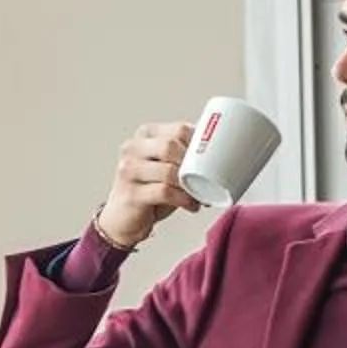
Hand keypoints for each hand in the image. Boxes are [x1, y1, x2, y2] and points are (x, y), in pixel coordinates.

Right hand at [95, 120, 203, 249]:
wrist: (122, 218)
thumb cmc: (149, 189)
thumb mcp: (164, 166)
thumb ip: (183, 156)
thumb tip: (224, 154)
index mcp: (145, 135)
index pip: (178, 129)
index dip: (199, 143)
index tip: (211, 158)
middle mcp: (132, 149)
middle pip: (171, 146)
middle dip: (193, 163)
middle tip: (205, 177)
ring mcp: (128, 171)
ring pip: (168, 171)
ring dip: (190, 184)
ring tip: (200, 194)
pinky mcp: (131, 193)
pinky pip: (164, 192)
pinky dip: (183, 199)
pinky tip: (191, 205)